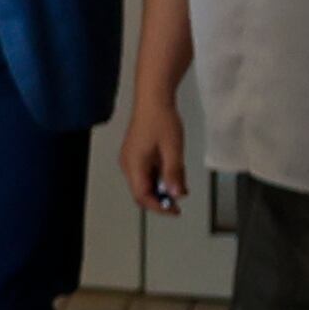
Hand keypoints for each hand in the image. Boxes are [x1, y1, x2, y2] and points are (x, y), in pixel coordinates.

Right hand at [118, 92, 187, 217]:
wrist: (154, 98)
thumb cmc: (162, 120)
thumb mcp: (173, 150)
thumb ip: (173, 174)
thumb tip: (175, 195)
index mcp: (134, 165)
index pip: (142, 196)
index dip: (159, 207)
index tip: (175, 211)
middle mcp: (128, 164)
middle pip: (141, 191)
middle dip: (161, 198)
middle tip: (179, 197)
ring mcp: (130, 158)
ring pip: (144, 182)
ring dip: (161, 186)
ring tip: (180, 181)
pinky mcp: (135, 153)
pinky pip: (145, 172)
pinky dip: (159, 176)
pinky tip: (172, 170)